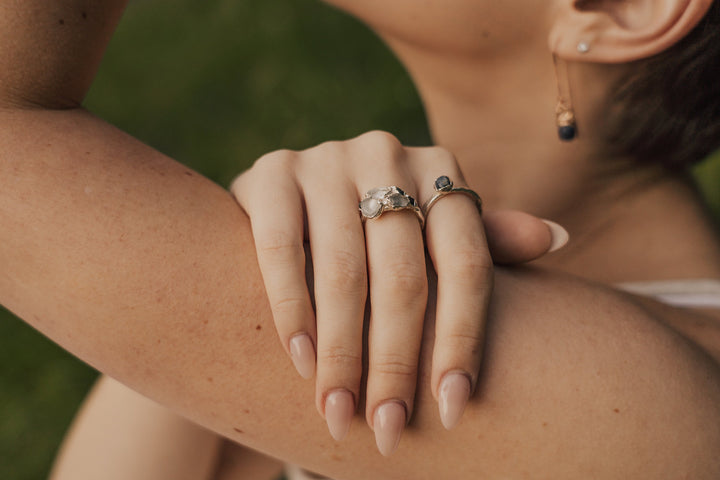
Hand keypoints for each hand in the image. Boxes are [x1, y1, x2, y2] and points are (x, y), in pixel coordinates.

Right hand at [230, 131, 567, 454]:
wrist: (292, 195)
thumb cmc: (376, 230)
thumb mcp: (429, 230)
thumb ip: (483, 239)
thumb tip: (558, 237)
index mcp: (439, 169)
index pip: (466, 263)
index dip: (462, 341)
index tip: (452, 410)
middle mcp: (387, 154)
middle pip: (404, 277)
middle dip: (395, 364)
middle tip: (386, 429)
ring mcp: (326, 160)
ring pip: (343, 271)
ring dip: (342, 354)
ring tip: (340, 414)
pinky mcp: (271, 172)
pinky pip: (282, 249)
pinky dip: (293, 310)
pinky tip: (302, 362)